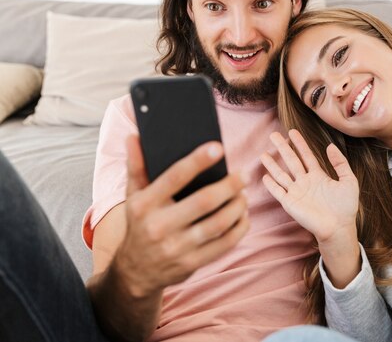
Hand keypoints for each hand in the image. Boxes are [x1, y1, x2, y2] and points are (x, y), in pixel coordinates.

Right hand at [113, 135, 249, 298]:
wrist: (134, 271)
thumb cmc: (139, 223)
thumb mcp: (132, 196)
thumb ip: (136, 166)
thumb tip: (134, 136)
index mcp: (144, 204)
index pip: (174, 177)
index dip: (197, 161)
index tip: (218, 147)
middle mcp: (158, 226)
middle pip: (204, 201)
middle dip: (229, 185)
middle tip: (243, 175)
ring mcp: (176, 248)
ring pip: (218, 224)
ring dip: (237, 207)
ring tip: (243, 195)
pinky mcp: (191, 264)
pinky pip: (224, 245)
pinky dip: (239, 228)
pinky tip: (243, 216)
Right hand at [261, 130, 358, 244]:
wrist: (339, 228)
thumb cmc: (346, 207)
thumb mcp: (349, 181)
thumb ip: (340, 163)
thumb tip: (330, 146)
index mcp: (318, 176)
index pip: (306, 156)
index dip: (299, 144)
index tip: (292, 132)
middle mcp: (305, 182)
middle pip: (291, 161)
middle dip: (282, 148)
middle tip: (273, 135)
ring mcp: (296, 192)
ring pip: (281, 175)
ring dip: (272, 165)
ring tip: (263, 154)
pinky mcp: (290, 203)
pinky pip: (278, 191)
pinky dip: (271, 184)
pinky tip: (264, 176)